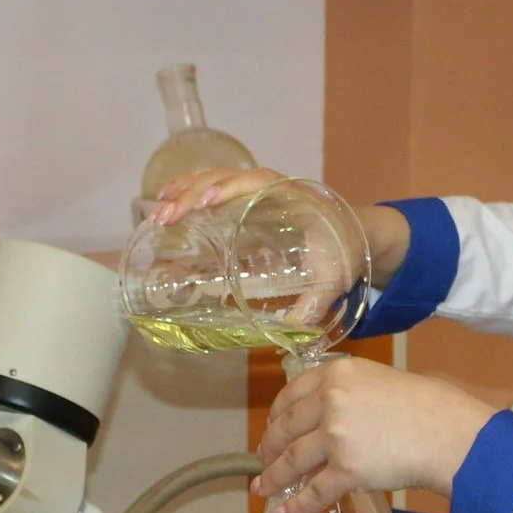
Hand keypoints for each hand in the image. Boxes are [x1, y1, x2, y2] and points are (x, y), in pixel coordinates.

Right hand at [149, 169, 413, 285]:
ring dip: (183, 192)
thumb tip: (287, 333)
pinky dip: (188, 191)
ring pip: (213, 178)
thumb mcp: (331, 278)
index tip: (204, 203)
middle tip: (165, 219)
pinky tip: (166, 202)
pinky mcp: (245, 200)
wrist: (355, 234)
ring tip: (157, 212)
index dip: (227, 189)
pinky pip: (213, 186)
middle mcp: (269, 188)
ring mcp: (254, 191)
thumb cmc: (342, 251)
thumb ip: (313, 305)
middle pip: (223, 178)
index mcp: (290, 199)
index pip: (254, 182)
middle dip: (190, 195)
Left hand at [255, 357, 494, 512]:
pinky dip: (295, 505)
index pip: (291, 394)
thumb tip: (324, 418)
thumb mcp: (378, 381)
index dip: (276, 415)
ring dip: (273, 477)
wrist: (450, 434)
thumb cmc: (426, 406)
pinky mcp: (347, 470)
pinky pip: (314, 491)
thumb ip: (347, 393)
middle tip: (263, 460)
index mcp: (336, 374)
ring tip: (262, 488)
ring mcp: (336, 436)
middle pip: (286, 427)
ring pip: (293, 461)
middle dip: (270, 447)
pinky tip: (282, 512)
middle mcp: (330, 401)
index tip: (272, 427)